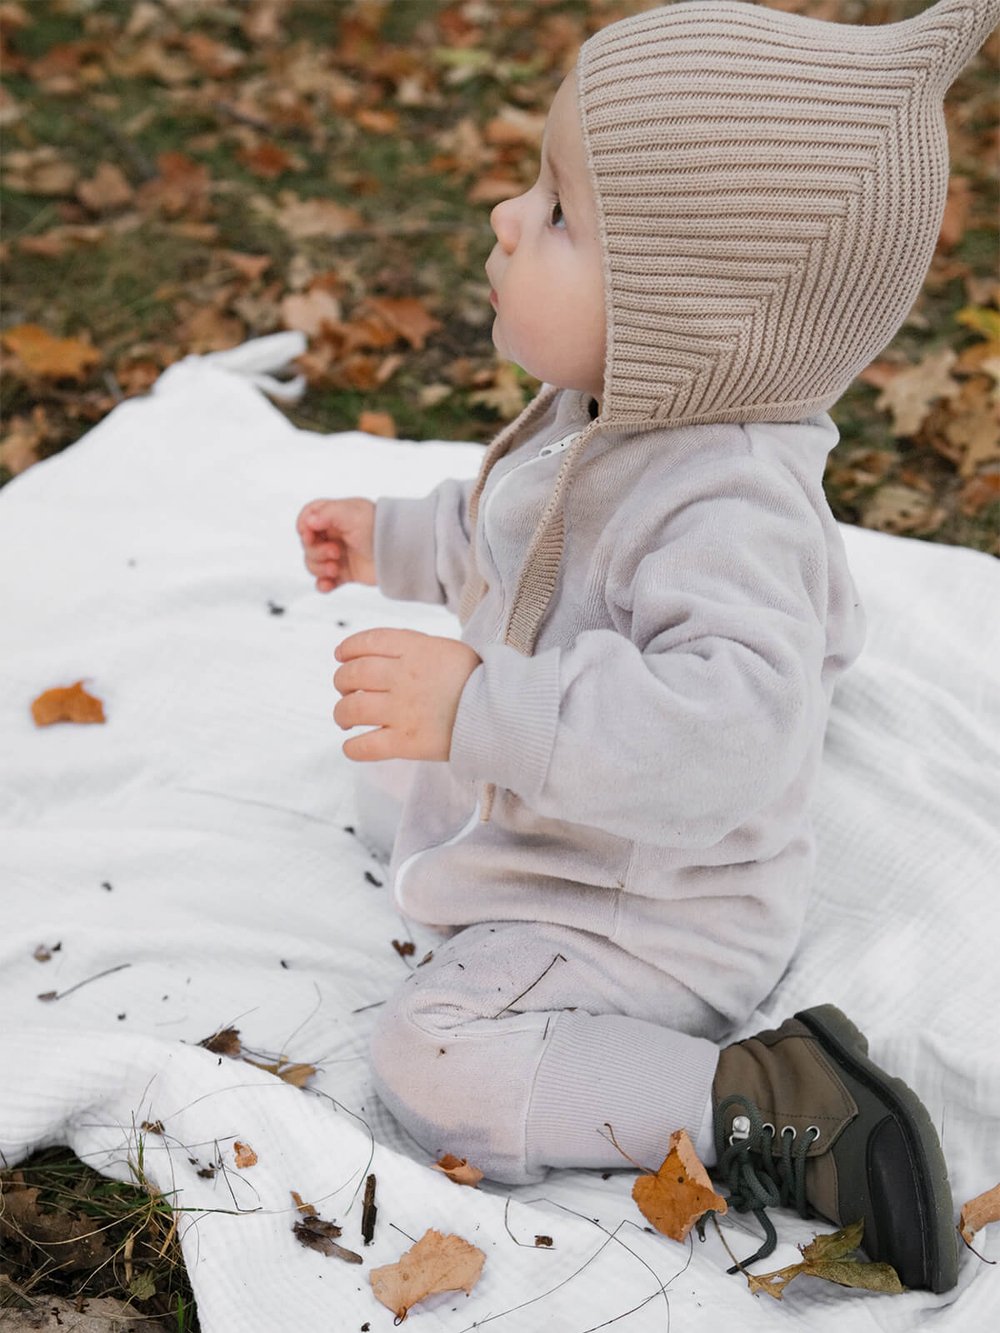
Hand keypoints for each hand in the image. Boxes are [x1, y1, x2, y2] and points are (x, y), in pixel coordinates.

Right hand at [297, 497, 376, 592]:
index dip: (304, 527)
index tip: (310, 535)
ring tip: (335, 569)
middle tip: (336, 552)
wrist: (401, 553)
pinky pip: (324, 582)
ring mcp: (338, 555)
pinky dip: (323, 585)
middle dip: (316, 551)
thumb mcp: (353, 514)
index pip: (307, 518)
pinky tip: (328, 585)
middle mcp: (334, 535)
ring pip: (312, 564)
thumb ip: (327, 513)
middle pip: (307, 545)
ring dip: (319, 568)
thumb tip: (308, 521)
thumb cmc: (379, 528)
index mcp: (334, 516)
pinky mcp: (345, 573)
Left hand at [333, 628, 481, 761]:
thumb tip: (386, 655)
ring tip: (344, 720)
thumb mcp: (447, 650)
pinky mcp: (407, 742)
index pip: (368, 641)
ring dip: (341, 715)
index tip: (341, 656)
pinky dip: (353, 748)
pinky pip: (365, 747)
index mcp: (415, 649)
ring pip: (351, 710)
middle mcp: (403, 676)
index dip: (348, 648)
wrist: (503, 712)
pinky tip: (353, 747)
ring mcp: (402, 710)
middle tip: (345, 690)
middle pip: (353, 674)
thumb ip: (416, 650)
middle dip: (342, 682)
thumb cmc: (480, 681)